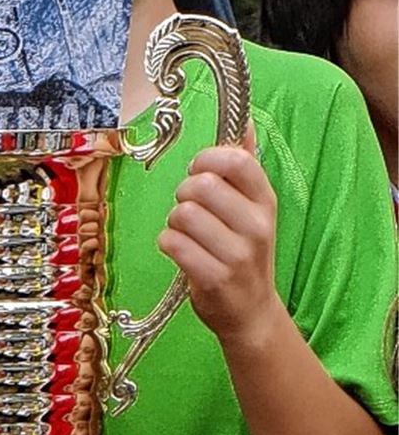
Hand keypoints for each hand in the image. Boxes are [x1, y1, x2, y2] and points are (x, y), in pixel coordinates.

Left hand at [157, 122, 281, 351]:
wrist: (251, 313)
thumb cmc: (243, 250)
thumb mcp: (252, 207)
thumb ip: (244, 164)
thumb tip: (245, 121)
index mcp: (265, 201)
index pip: (236, 160)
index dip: (207, 160)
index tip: (200, 172)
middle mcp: (257, 226)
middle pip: (200, 185)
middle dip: (184, 194)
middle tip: (193, 211)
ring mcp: (238, 254)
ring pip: (182, 213)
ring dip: (175, 222)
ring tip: (190, 235)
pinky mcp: (215, 278)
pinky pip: (171, 241)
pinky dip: (168, 244)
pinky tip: (184, 254)